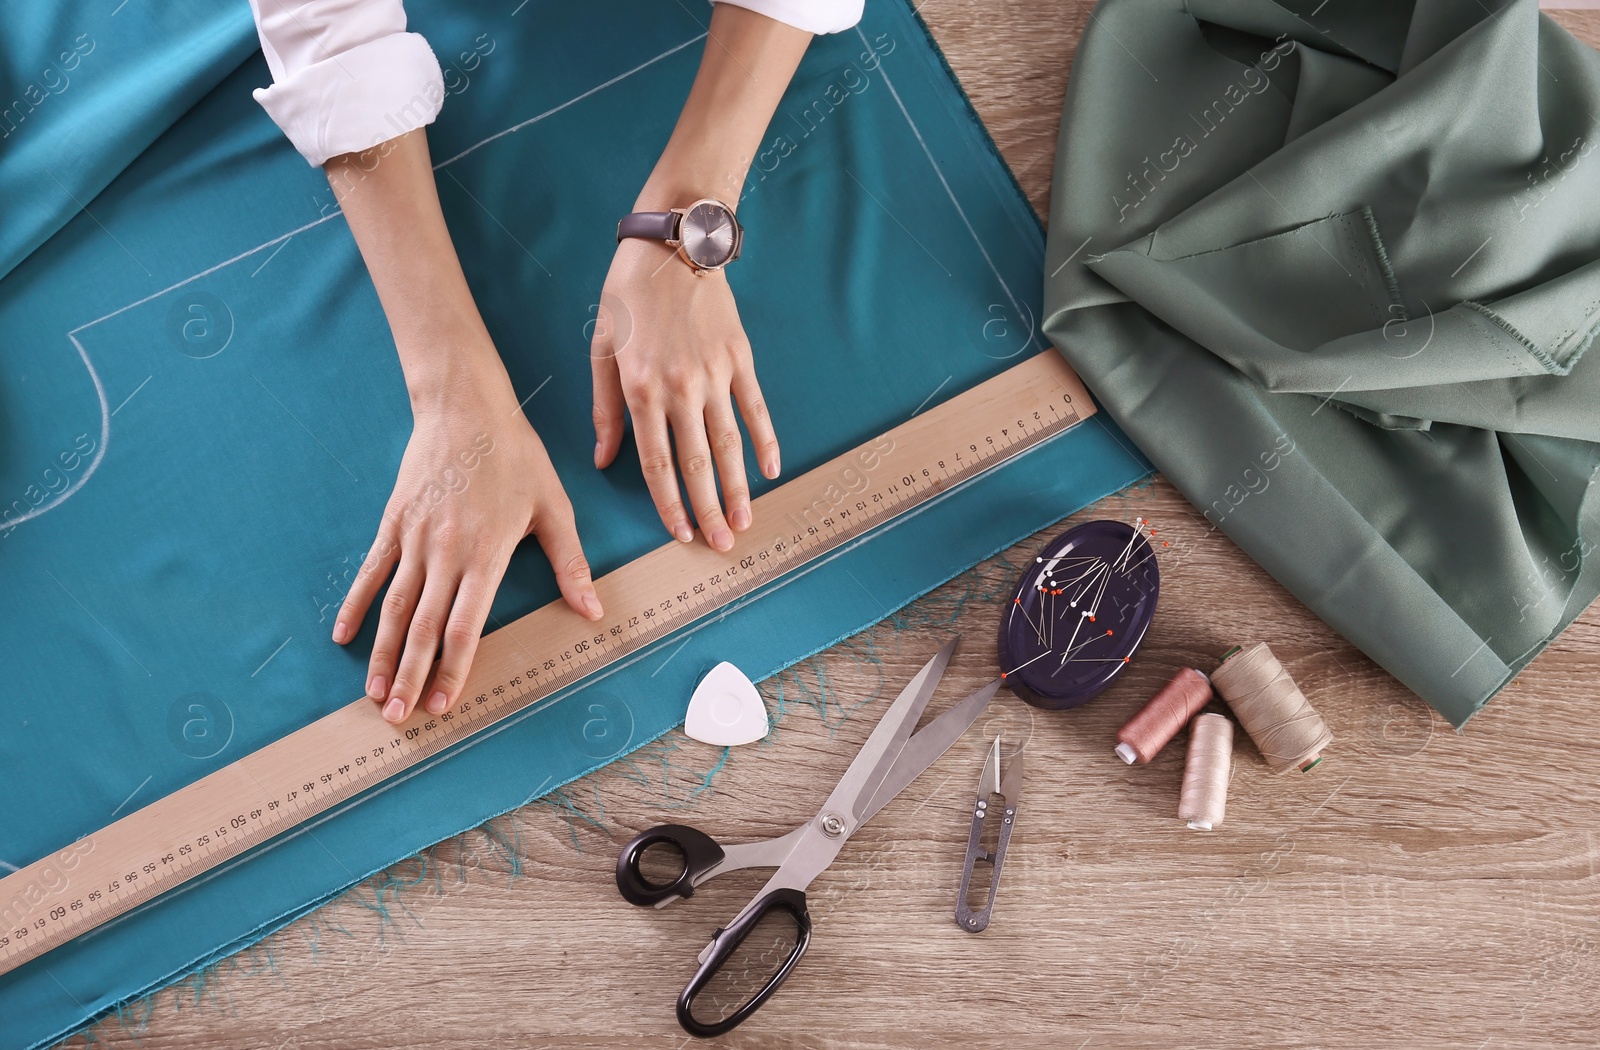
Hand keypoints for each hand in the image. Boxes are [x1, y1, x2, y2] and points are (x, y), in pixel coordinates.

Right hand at [332, 368, 602, 723]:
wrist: (466, 407)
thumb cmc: (516, 457)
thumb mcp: (554, 508)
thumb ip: (570, 563)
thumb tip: (593, 610)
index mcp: (486, 554)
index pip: (465, 626)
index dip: (452, 669)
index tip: (443, 704)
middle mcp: (445, 553)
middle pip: (424, 627)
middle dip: (411, 676)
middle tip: (400, 718)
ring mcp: (414, 538)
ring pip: (394, 607)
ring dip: (383, 654)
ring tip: (375, 694)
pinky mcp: (394, 522)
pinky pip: (371, 571)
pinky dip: (357, 605)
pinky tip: (345, 637)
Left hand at [591, 238, 779, 551]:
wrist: (674, 244)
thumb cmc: (628, 296)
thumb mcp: (602, 349)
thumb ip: (604, 408)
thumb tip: (604, 459)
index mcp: (641, 388)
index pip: (656, 461)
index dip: (669, 503)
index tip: (680, 534)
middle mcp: (681, 387)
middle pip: (697, 463)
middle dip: (709, 510)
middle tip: (722, 546)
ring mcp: (716, 374)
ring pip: (730, 444)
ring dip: (738, 488)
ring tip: (745, 523)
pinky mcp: (741, 359)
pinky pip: (756, 409)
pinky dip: (766, 442)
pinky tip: (770, 471)